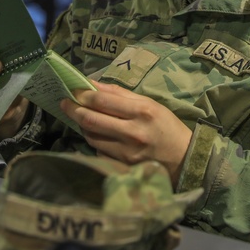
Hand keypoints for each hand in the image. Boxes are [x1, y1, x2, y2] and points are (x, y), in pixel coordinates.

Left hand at [63, 82, 191, 182]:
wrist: (184, 159)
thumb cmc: (166, 127)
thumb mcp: (150, 104)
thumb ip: (120, 94)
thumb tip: (93, 84)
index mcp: (141, 111)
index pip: (102, 100)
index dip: (82, 94)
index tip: (72, 90)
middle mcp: (132, 132)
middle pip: (91, 119)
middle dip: (73, 109)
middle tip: (64, 103)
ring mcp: (126, 152)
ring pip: (91, 136)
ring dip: (82, 126)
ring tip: (81, 118)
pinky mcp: (123, 166)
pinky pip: (99, 151)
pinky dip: (94, 141)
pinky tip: (96, 135)